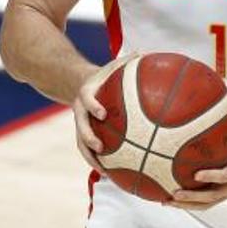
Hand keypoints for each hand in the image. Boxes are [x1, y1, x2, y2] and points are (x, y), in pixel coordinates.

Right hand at [73, 51, 137, 173]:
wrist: (82, 85)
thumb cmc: (105, 76)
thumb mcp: (114, 65)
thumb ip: (128, 61)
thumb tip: (146, 51)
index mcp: (87, 95)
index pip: (87, 101)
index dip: (93, 107)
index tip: (103, 114)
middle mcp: (80, 112)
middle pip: (80, 128)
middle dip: (88, 138)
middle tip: (100, 147)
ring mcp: (80, 126)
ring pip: (81, 145)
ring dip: (91, 158)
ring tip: (105, 172)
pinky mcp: (84, 136)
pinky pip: (90, 152)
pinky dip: (100, 163)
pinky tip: (115, 175)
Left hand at [168, 102, 226, 210]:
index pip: (225, 175)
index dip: (212, 176)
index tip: (196, 174)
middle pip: (212, 196)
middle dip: (193, 196)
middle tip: (175, 193)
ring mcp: (225, 193)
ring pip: (205, 204)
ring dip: (186, 205)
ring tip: (167, 201)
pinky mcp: (218, 196)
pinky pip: (202, 204)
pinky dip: (187, 204)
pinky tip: (168, 200)